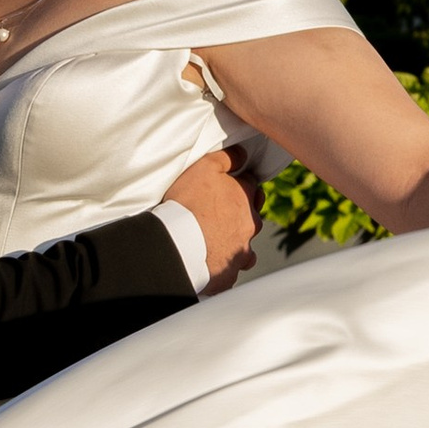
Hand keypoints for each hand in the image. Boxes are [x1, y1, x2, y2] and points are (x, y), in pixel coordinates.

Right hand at [165, 144, 261, 290]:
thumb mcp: (204, 167)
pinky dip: (222, 265)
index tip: (226, 187)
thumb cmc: (188, 203)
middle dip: (241, 215)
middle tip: (219, 214)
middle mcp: (250, 225)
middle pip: (251, 217)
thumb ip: (227, 158)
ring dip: (235, 243)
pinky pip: (229, 269)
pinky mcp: (229, 274)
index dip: (239, 184)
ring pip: (245, 247)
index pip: (251, 186)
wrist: (177, 244)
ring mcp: (241, 251)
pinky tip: (209, 261)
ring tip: (214, 242)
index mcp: (245, 198)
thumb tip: (244, 153)